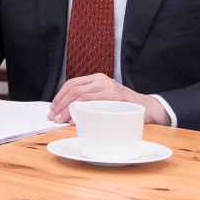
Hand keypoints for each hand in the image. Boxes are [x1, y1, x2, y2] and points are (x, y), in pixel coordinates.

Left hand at [48, 73, 169, 124]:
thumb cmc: (123, 104)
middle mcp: (101, 81)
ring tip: (60, 119)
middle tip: (53, 116)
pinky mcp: (114, 99)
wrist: (146, 107)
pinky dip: (81, 113)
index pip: (72, 84)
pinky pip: (93, 105)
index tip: (53, 107)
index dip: (60, 95)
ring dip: (67, 110)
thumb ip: (89, 98)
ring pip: (81, 97)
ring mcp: (108, 89)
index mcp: (97, 79)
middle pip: (74, 90)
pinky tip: (76, 121)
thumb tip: (67, 110)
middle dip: (60, 104)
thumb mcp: (104, 96)